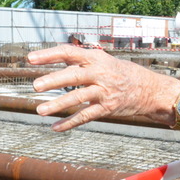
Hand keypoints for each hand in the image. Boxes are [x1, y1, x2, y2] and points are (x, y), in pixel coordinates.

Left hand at [27, 45, 179, 131]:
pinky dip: (70, 122)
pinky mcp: (107, 107)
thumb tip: (56, 57)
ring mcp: (104, 91)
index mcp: (96, 58)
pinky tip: (55, 127)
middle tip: (36, 85)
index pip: (69, 52)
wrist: (149, 89)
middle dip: (54, 80)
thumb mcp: (104, 60)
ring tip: (40, 110)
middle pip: (73, 75)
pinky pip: (86, 115)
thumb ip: (82, 60)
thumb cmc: (121, 73)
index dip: (49, 55)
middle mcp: (100, 73)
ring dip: (58, 105)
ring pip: (78, 97)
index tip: (30, 58)